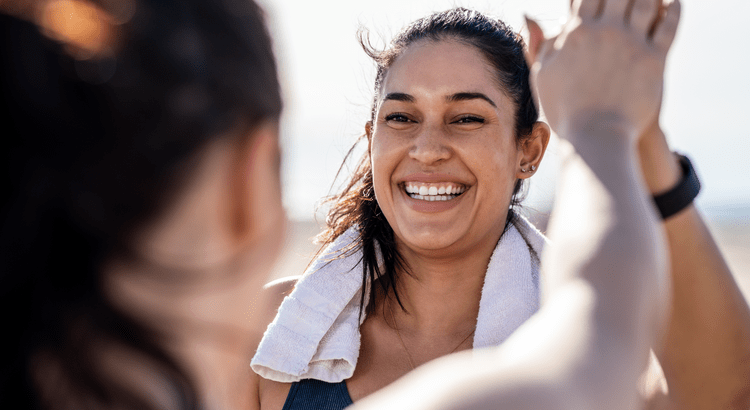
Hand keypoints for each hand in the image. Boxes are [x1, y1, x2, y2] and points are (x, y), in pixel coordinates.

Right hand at [526, 0, 680, 143]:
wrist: (595, 137)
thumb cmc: (564, 110)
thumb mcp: (542, 75)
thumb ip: (539, 43)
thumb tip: (530, 15)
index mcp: (577, 33)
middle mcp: (606, 32)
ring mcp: (632, 44)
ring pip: (647, 1)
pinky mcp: (655, 59)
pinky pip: (669, 24)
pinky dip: (675, 9)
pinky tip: (675, 3)